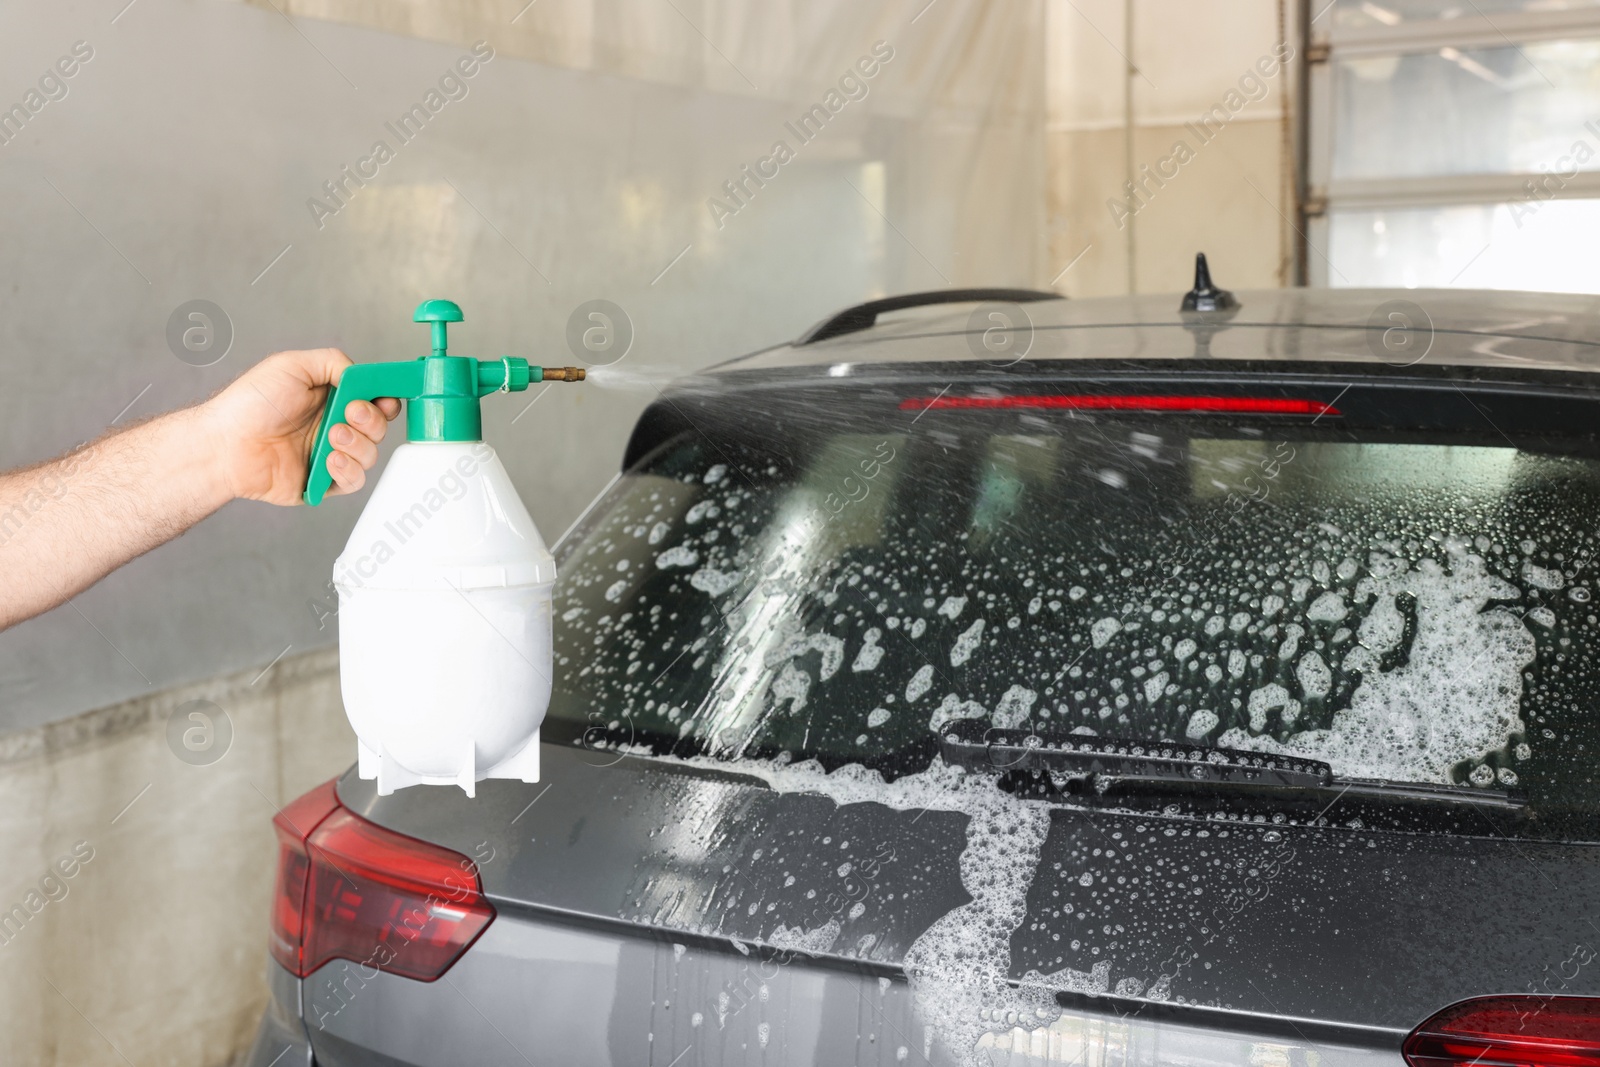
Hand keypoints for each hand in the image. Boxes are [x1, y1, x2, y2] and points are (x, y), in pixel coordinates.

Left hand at [201, 349, 400, 505]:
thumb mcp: (292, 365)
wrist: (226, 443)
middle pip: (378, 427)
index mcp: (330, 399)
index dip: (385, 398)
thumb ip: (333, 362)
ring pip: (370, 454)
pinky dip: (348, 469)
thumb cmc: (249, 404)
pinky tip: (329, 458)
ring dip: (358, 443)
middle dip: (371, 419)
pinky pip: (355, 481)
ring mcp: (330, 454)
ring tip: (331, 436)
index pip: (374, 399)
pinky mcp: (324, 482)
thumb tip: (361, 375)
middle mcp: (334, 426)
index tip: (385, 396)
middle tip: (350, 412)